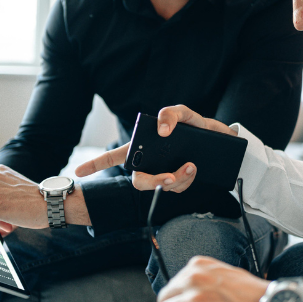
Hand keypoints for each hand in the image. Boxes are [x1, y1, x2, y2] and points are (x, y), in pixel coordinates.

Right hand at [75, 105, 235, 192]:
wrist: (225, 141)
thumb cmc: (198, 126)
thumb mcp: (185, 113)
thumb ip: (171, 113)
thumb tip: (162, 130)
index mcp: (145, 146)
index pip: (115, 157)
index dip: (95, 165)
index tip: (76, 172)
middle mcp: (152, 163)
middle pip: (140, 181)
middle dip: (154, 182)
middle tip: (169, 177)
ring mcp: (166, 173)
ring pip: (162, 187)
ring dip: (176, 180)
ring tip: (191, 166)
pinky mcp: (181, 181)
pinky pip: (178, 188)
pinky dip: (187, 180)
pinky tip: (194, 169)